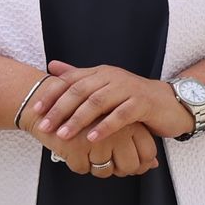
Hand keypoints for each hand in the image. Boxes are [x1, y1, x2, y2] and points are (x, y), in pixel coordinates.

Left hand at [34, 65, 187, 149]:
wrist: (170, 103)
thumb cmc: (132, 98)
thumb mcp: (104, 86)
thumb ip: (78, 76)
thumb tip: (52, 66)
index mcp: (100, 72)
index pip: (70, 80)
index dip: (52, 95)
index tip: (35, 110)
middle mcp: (112, 77)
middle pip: (80, 91)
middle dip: (59, 109)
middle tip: (45, 126)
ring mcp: (128, 88)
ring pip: (98, 102)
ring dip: (78, 119)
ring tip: (63, 135)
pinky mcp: (143, 103)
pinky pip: (121, 114)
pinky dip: (105, 126)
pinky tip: (92, 137)